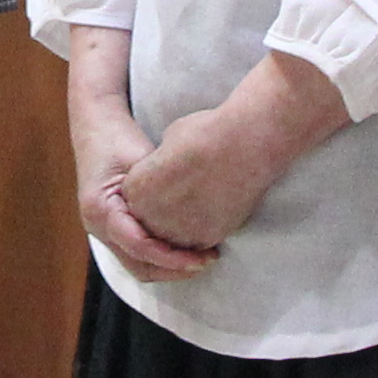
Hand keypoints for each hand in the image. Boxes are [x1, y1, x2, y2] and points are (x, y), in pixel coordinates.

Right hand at [67, 75, 213, 284]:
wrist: (95, 126)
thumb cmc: (118, 138)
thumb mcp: (142, 160)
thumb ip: (161, 190)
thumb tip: (195, 220)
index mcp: (101, 209)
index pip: (139, 246)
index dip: (172, 257)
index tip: (202, 258)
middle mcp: (97, 226)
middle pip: (139, 266)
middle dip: (174, 270)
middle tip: (207, 261)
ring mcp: (102, 230)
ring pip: (138, 266)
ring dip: (169, 268)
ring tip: (200, 259)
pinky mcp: (113, 228)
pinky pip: (137, 254)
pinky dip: (161, 257)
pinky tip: (184, 250)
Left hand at [113, 100, 284, 259]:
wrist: (241, 145)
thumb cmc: (203, 135)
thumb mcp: (167, 142)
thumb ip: (162, 164)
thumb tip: (169, 166)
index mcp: (136, 191)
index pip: (137, 200)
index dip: (154, 189)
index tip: (169, 180)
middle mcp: (152, 216)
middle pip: (153, 223)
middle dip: (167, 212)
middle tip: (187, 196)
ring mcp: (179, 230)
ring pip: (176, 237)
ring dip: (184, 227)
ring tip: (202, 206)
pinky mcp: (207, 238)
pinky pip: (200, 241)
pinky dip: (206, 231)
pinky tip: (216, 213)